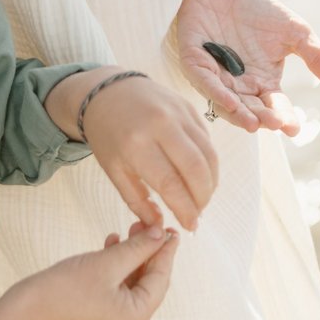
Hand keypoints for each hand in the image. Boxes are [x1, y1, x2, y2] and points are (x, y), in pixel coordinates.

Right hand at [25, 223, 178, 319]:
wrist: (27, 311)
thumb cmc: (65, 289)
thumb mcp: (107, 262)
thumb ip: (138, 247)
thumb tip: (162, 234)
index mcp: (136, 318)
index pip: (161, 278)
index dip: (166, 250)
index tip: (171, 227)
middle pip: (150, 282)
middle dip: (147, 251)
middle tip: (150, 223)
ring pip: (134, 283)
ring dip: (132, 256)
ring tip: (129, 229)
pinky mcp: (104, 317)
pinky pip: (119, 289)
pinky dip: (118, 268)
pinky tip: (112, 244)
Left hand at [50, 70, 217, 231]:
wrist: (108, 92)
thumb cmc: (108, 136)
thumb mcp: (114, 171)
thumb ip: (137, 201)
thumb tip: (158, 227)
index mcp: (137, 145)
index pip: (171, 183)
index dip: (186, 209)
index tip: (190, 226)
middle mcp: (161, 125)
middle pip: (196, 168)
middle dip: (203, 198)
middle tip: (198, 213)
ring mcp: (178, 112)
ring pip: (208, 153)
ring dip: (211, 182)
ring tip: (202, 198)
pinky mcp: (189, 107)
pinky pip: (207, 140)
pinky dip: (208, 162)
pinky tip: (201, 176)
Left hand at [176, 0, 319, 134]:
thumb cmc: (259, 12)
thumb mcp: (295, 33)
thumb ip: (317, 57)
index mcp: (262, 84)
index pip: (275, 106)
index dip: (283, 117)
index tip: (292, 128)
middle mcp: (238, 88)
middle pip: (252, 110)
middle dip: (263, 118)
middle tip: (275, 124)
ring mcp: (215, 79)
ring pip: (227, 104)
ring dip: (240, 114)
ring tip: (254, 124)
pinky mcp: (195, 65)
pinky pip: (205, 84)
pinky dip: (217, 94)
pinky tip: (230, 102)